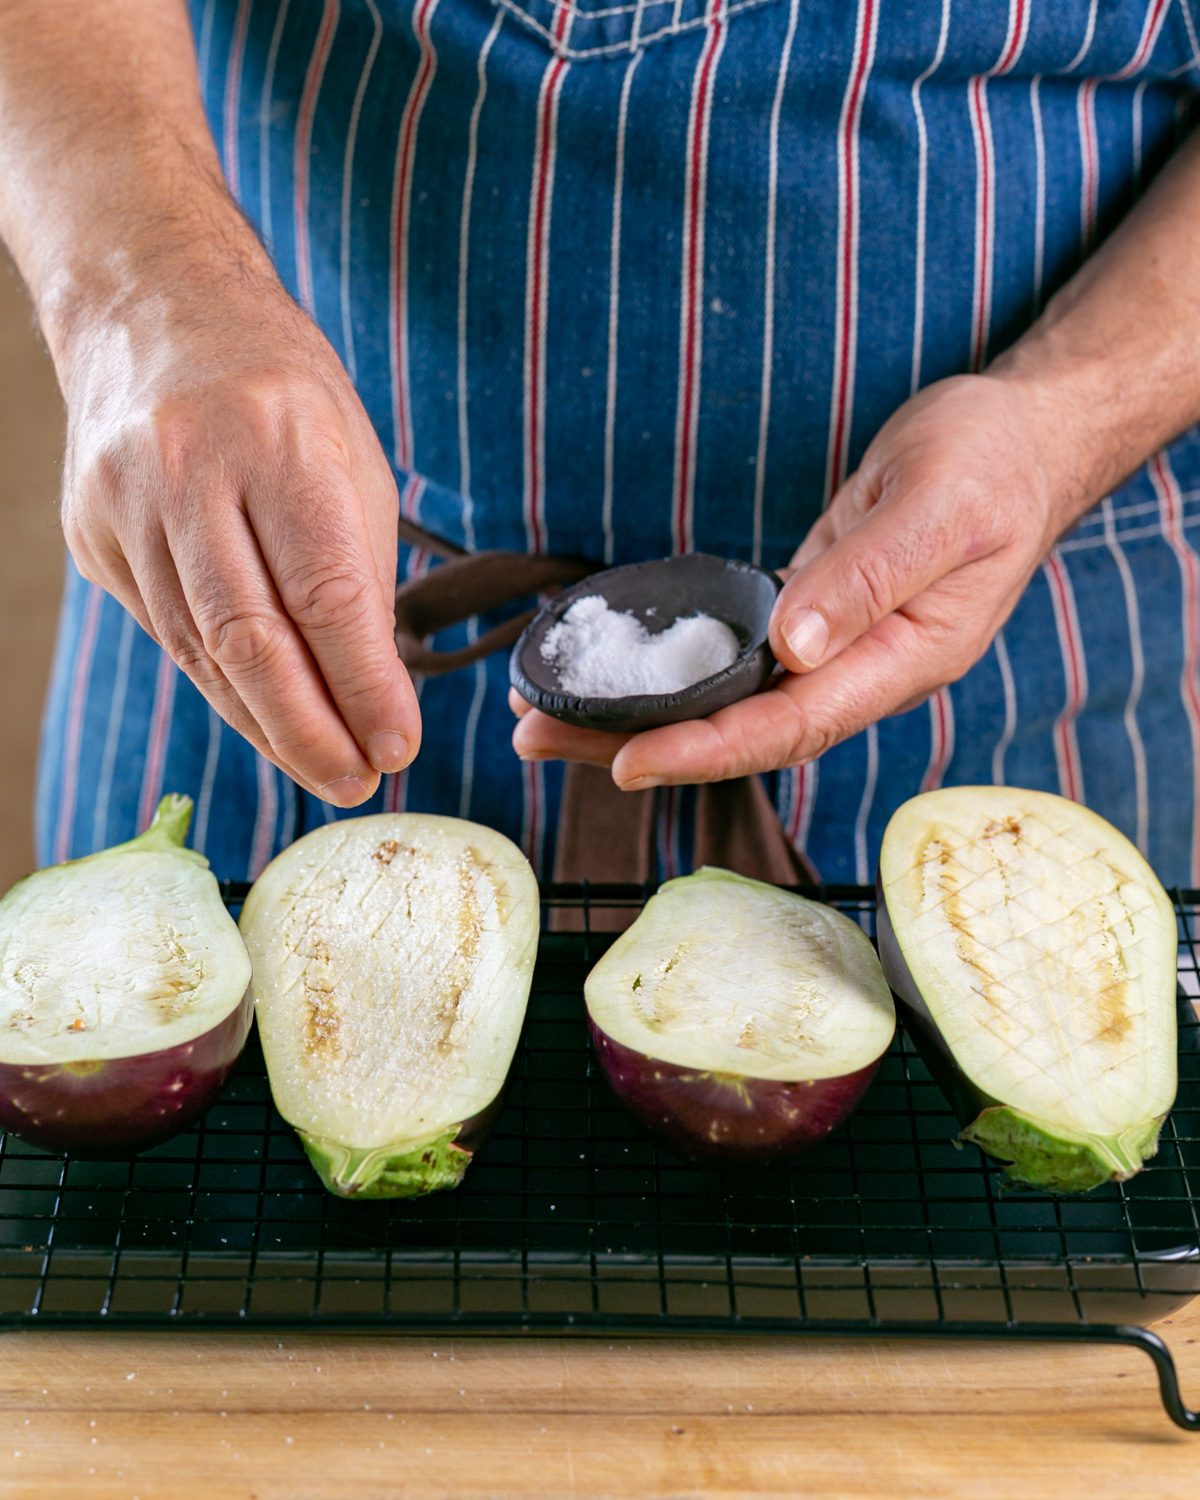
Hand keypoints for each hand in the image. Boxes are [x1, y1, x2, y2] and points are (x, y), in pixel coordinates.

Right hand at [59, 251, 418, 805]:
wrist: (154, 309)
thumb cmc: (279, 390)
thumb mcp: (351, 460)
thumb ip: (360, 574)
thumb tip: (371, 693)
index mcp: (277, 436)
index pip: (325, 593)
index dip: (362, 686)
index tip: (397, 745)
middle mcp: (189, 466)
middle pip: (249, 638)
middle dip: (310, 731)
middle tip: (356, 779)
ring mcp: (124, 500)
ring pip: (200, 650)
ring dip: (266, 725)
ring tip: (321, 765)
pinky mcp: (90, 531)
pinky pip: (167, 632)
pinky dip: (221, 685)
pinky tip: (262, 717)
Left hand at [511, 373, 1086, 787]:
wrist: (1022, 441)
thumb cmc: (995, 465)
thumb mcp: (941, 506)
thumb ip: (870, 576)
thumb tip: (793, 646)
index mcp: (900, 661)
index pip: (789, 727)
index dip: (706, 750)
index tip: (625, 761)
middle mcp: (859, 671)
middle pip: (740, 732)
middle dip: (640, 743)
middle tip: (534, 737)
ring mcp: (834, 650)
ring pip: (727, 703)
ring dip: (640, 714)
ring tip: (544, 715)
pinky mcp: (811, 617)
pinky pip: (733, 662)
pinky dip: (672, 672)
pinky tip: (615, 672)